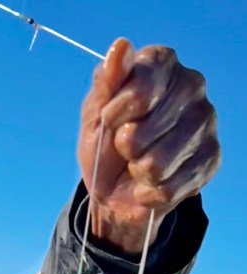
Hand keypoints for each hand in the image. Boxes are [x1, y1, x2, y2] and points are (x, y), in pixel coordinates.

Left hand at [78, 38, 220, 252]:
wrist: (114, 190)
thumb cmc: (104, 145)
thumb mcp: (94, 114)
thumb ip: (106, 83)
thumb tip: (121, 47)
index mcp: (162, 65)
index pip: (144, 81)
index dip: (118, 109)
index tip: (109, 119)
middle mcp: (192, 86)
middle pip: (149, 127)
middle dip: (126, 146)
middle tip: (126, 147)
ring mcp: (206, 122)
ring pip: (158, 163)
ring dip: (138, 172)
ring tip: (138, 165)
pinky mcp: (211, 158)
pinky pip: (169, 187)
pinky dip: (149, 193)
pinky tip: (149, 185)